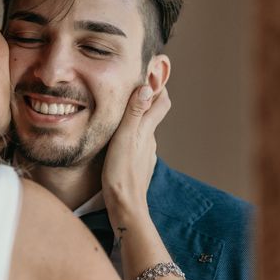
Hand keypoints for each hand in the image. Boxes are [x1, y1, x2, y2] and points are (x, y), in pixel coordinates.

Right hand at [102, 86, 170, 233]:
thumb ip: (134, 113)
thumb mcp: (124, 138)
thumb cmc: (121, 172)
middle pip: (153, 113)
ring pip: (143, 129)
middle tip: (132, 87)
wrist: (125, 205)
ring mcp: (145, 154)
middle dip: (146, 98)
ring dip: (136, 118)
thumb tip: (146, 87)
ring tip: (118, 112)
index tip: (150, 74)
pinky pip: (136, 144)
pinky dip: (130, 135)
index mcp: (147, 130)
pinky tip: (117, 139)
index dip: (159, 87)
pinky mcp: (138, 165)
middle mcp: (150, 140)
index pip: (161, 102)